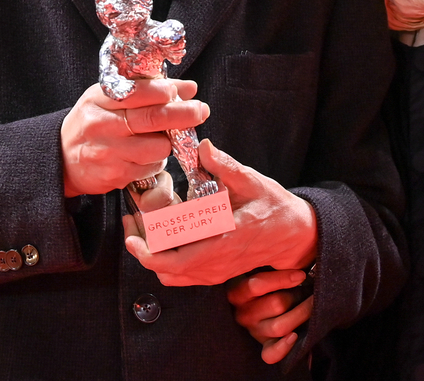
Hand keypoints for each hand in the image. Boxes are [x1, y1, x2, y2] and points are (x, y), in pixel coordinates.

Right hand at [61, 79, 205, 196]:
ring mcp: (108, 152)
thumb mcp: (110, 97)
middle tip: (201, 110)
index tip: (180, 91)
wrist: (62, 158)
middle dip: (183, 114)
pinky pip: (151, 167)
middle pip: (152, 119)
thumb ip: (149, 89)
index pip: (136, 92)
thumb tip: (190, 88)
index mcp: (99, 99)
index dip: (163, 91)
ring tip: (161, 137)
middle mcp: (101, 125)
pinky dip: (156, 160)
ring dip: (168, 142)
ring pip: (157, 147)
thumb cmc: (93, 121)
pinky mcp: (115, 176)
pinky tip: (146, 154)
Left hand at [122, 139, 317, 286]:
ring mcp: (216, 271)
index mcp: (223, 237)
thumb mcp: (252, 180)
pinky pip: (183, 277)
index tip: (134, 220)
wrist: (294, 234)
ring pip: (172, 276)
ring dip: (152, 258)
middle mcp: (217, 261)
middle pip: (167, 269)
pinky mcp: (216, 274)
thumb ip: (225, 165)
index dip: (149, 244)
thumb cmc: (274, 206)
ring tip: (141, 232)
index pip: (177, 254)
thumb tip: (203, 147)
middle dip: (141, 251)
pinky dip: (166, 263)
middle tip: (129, 227)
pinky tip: (162, 241)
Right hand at [228, 269, 312, 363]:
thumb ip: (269, 262)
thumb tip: (292, 255)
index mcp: (236, 291)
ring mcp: (253, 331)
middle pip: (276, 304)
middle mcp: (243, 313)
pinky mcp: (263, 345)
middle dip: (298, 294)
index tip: (301, 275)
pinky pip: (270, 355)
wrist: (264, 299)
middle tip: (310, 287)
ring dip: (302, 313)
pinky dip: (283, 348)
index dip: (282, 279)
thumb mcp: (259, 267)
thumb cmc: (266, 278)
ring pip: (280, 326)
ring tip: (313, 303)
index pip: (256, 286)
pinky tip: (295, 337)